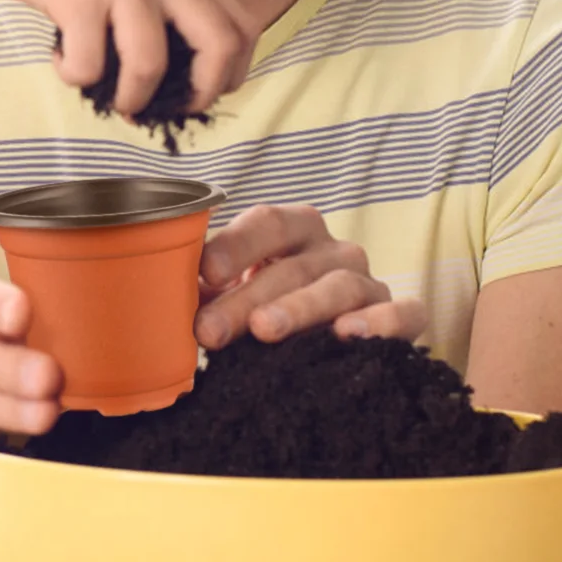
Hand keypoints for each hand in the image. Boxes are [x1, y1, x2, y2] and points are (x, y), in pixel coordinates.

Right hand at [0, 0, 255, 116]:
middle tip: (162, 109)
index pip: (243, 31)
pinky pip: (88, 65)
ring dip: (128, 98)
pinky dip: (73, 77)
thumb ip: (164, 22)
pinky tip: (60, 58)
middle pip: (221, 45)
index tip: (191, 97)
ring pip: (150, 65)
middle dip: (198, 95)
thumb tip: (179, 96)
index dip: (228, 78)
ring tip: (106, 96)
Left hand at [195, 204, 426, 349]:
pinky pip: (401, 313)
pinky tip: (348, 335)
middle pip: (290, 267)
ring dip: (299, 309)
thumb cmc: (271, 307)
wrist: (336, 339)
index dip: (235, 245)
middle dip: (245, 300)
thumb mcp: (238, 292)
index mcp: (294, 229)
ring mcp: (368, 280)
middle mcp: (334, 249)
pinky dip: (379, 322)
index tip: (203, 274)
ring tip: (265, 331)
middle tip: (208, 331)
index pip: (266, 222)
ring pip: (337, 287)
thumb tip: (159, 295)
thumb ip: (208, 290)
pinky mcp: (400, 316)